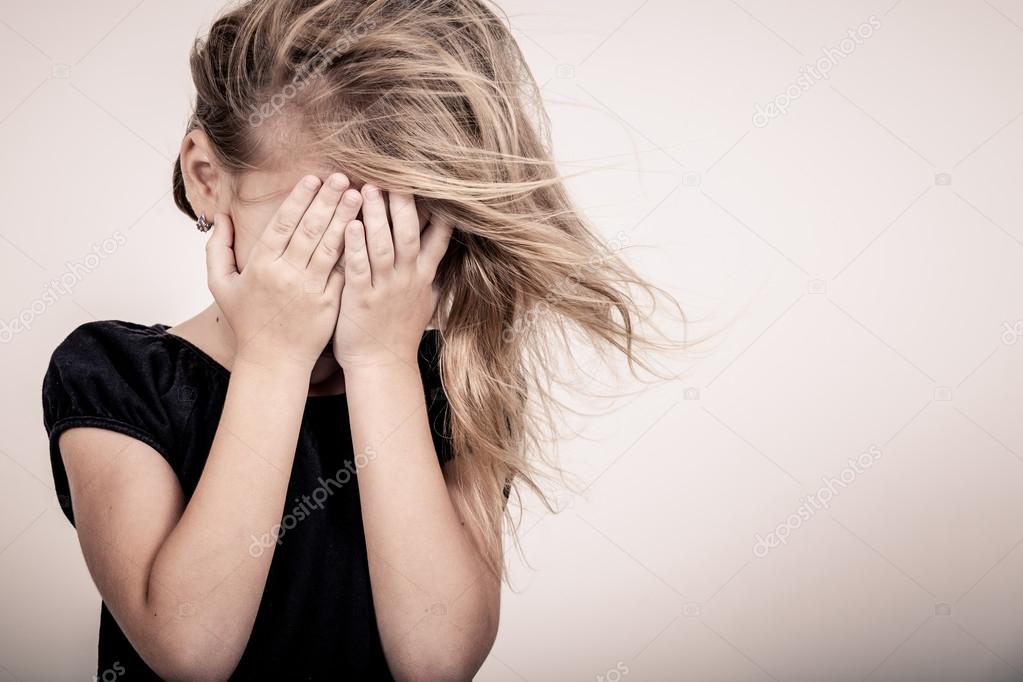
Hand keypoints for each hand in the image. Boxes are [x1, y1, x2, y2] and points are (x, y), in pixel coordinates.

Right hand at [206, 173, 363, 369]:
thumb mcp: (221, 285)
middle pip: (309, 230)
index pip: (282, 224)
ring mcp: (310, 290)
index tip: (313, 178)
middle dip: (327, 200)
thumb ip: (217, 248)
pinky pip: (343, 272)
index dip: (299, 199)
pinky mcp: (329, 304)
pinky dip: (354, 250)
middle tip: (342, 177)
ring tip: (359, 196)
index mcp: (260, 266)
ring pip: (329, 247)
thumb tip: (220, 216)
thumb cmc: (248, 321)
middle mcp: (286, 275)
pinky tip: (366, 231)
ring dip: (345, 219)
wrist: (273, 361)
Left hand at [332, 185, 451, 369]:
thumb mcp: (424, 302)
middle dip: (402, 203)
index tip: (438, 185)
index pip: (438, 238)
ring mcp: (385, 289)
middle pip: (408, 233)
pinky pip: (359, 267)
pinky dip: (355, 245)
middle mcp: (407, 279)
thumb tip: (442, 254)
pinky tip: (349, 225)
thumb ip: (430, 275)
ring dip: (375, 216)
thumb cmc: (397, 332)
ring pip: (383, 245)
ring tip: (367, 188)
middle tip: (395, 174)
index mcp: (422, 277)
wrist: (382, 365)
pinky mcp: (361, 299)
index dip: (438, 211)